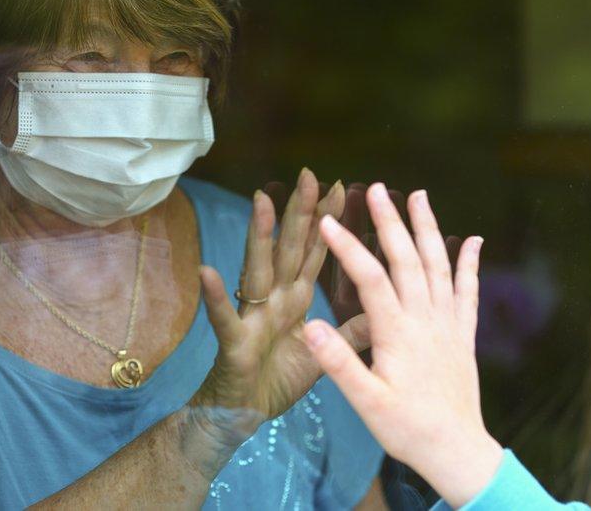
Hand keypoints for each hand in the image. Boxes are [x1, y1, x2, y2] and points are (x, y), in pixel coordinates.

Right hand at [190, 168, 369, 444]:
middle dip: (299, 213)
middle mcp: (274, 300)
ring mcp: (252, 317)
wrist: (243, 417)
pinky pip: (225, 318)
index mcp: (296, 301)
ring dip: (259, 236)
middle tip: (309, 174)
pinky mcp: (234, 343)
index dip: (328, 223)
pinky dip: (216, 297)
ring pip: (257, 270)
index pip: (315, 254)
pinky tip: (208, 272)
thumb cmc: (278, 382)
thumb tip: (382, 308)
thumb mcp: (326, 357)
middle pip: (288, 249)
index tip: (343, 189)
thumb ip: (351, 333)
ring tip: (261, 201)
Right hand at [303, 183, 502, 507]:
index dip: (349, 248)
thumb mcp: (365, 401)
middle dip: (391, 221)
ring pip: (439, 266)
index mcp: (397, 333)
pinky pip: (469, 291)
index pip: (371, 279)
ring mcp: (448, 324)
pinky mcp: (464, 335)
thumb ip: (339, 362)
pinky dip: (470, 263)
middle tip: (376, 188)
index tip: (329, 221)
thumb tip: (309, 325)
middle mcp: (426, 320)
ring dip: (428, 229)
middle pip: (407, 260)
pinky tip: (472, 240)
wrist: (456, 450)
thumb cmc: (406, 428)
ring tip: (419, 195)